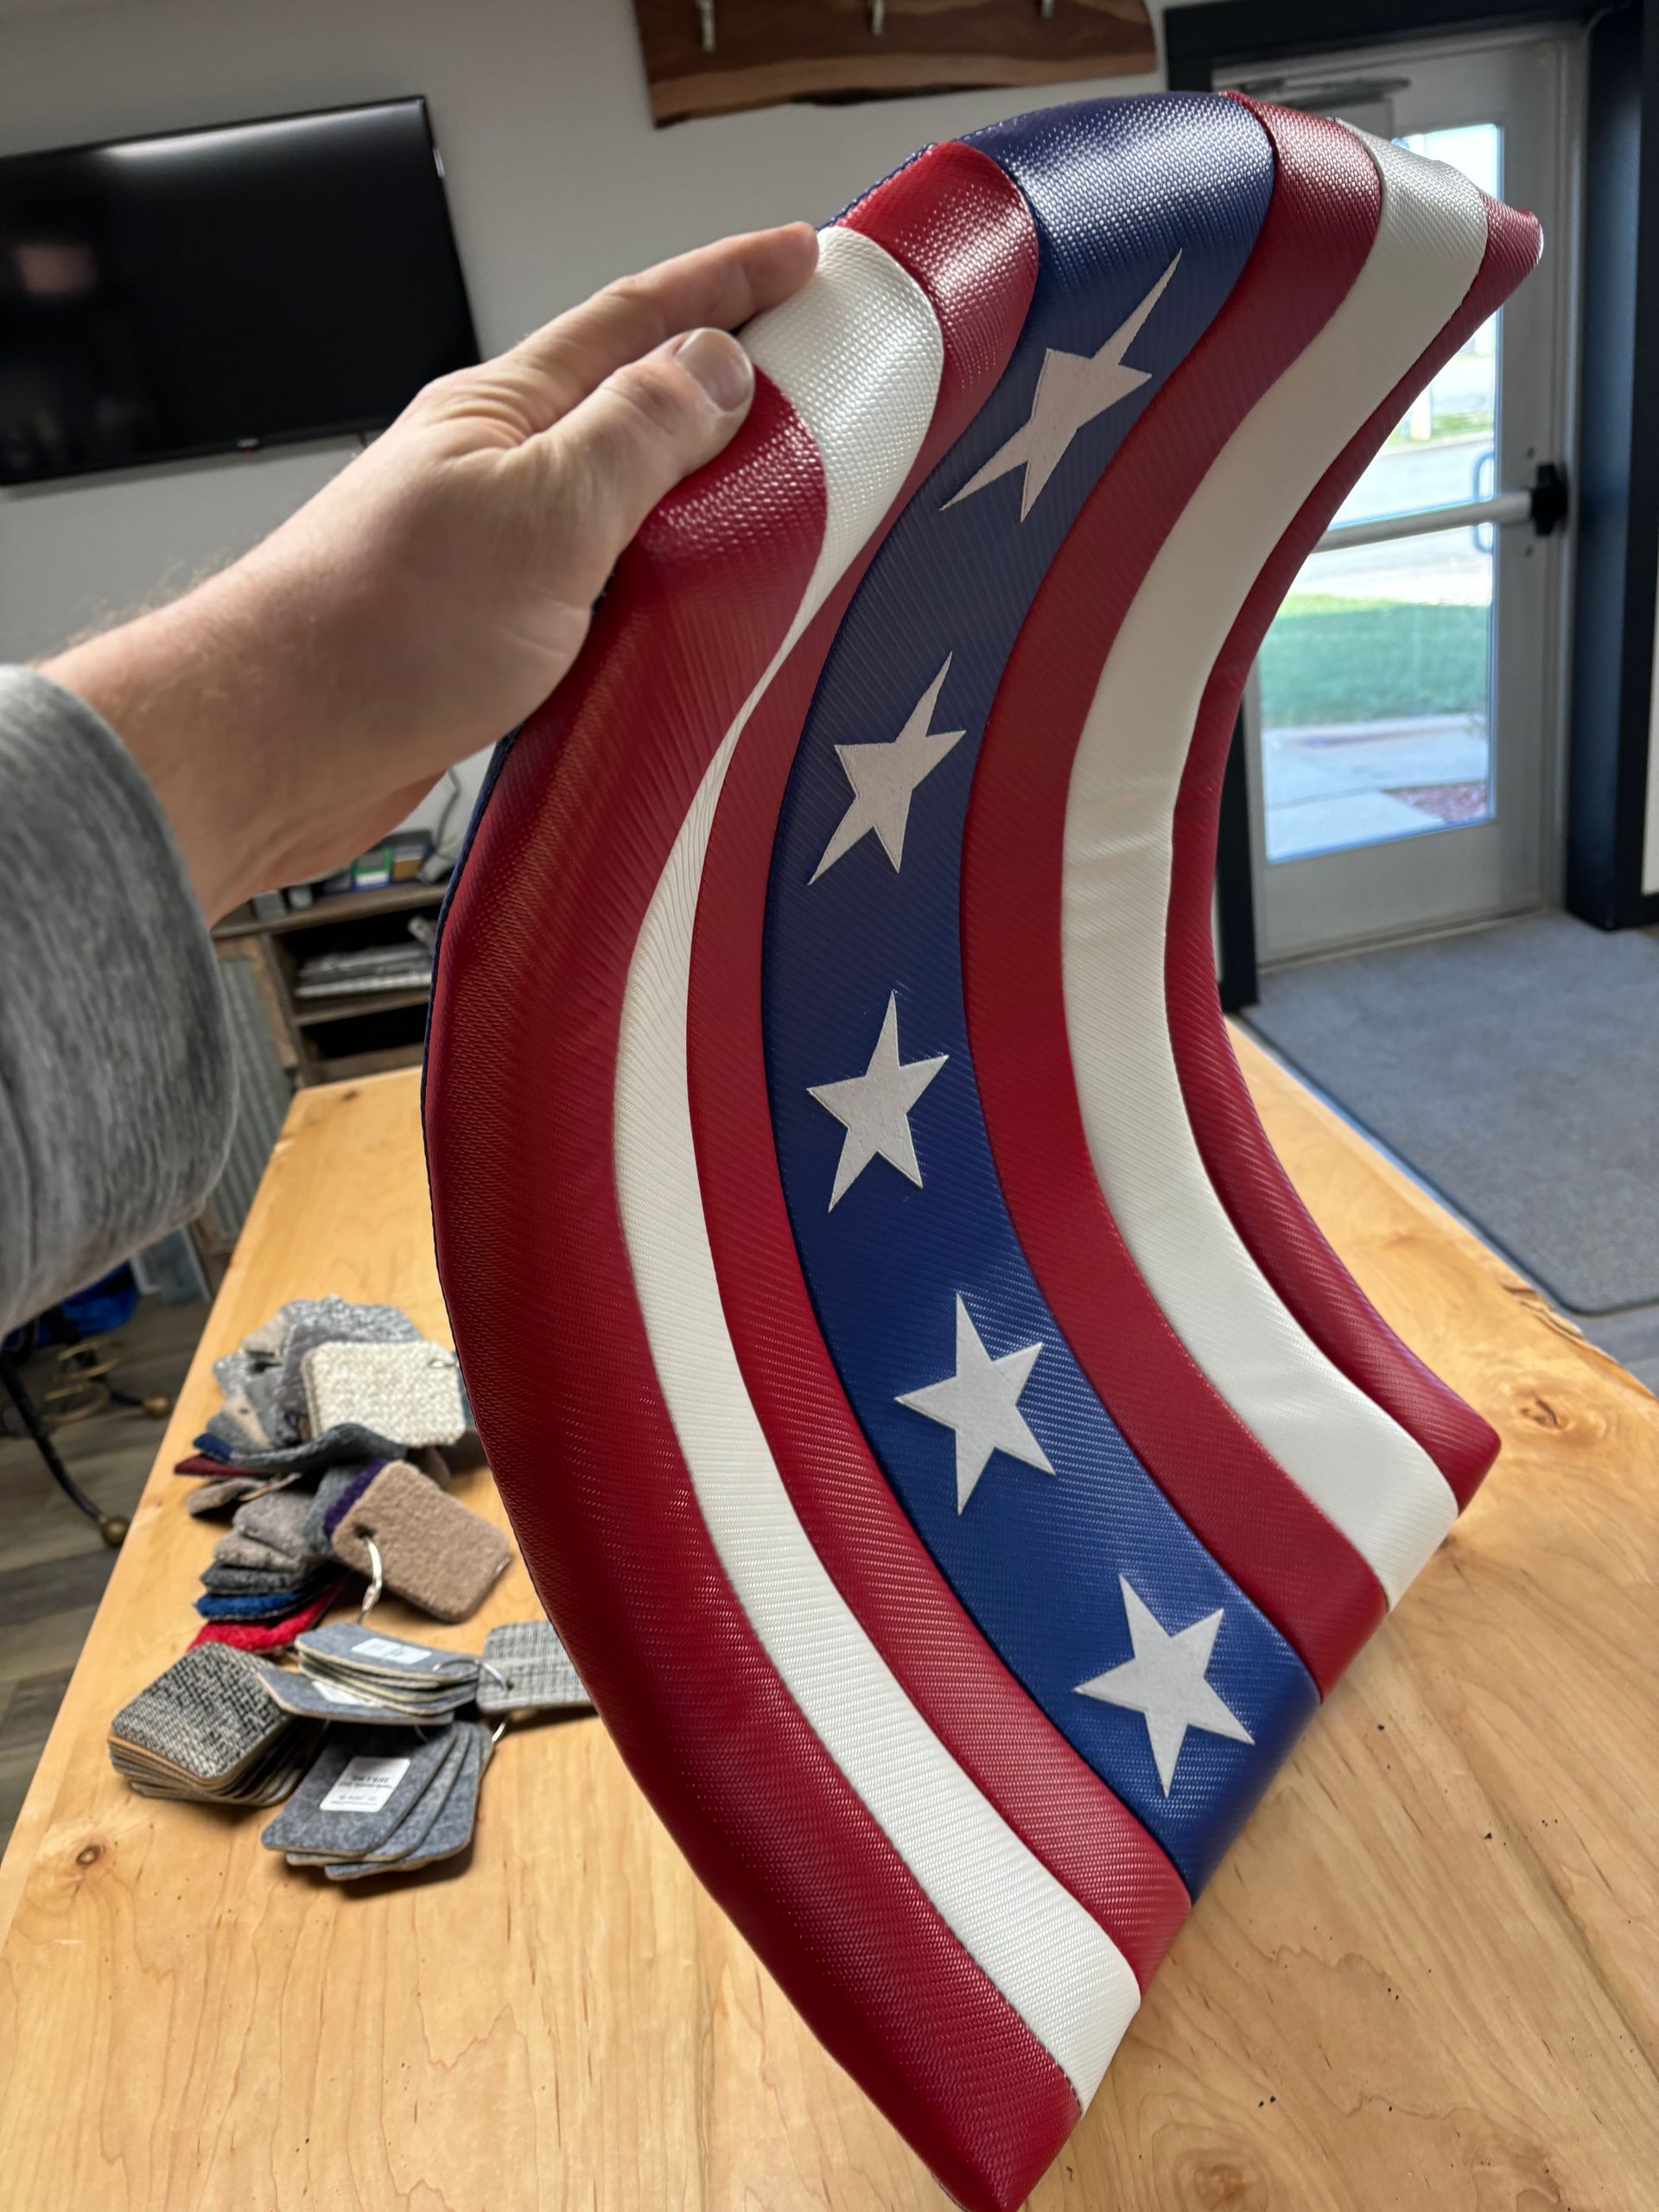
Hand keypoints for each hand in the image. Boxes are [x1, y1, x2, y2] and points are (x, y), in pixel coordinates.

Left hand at [44, 221, 818, 920]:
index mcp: (506, 417)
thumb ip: (636, 437)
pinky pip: (603, 601)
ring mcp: (498, 560)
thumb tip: (716, 367)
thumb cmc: (374, 629)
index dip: (723, 281)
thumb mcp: (541, 513)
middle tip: (813, 388)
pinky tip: (694, 631)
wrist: (276, 748)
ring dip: (698, 512)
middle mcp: (499, 478)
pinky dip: (660, 604)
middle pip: (634, 414)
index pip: (636, 320)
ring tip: (777, 516)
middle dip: (724, 394)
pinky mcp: (498, 644)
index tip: (795, 256)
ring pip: (624, 516)